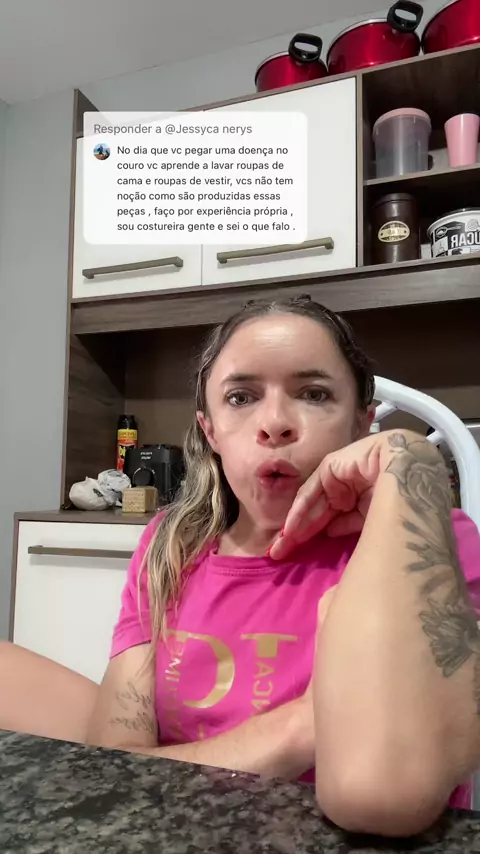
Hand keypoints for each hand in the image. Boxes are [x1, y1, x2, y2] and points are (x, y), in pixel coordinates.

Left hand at [269, 429, 418, 559]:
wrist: (411, 469)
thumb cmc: (402, 500)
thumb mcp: (371, 520)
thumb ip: (348, 525)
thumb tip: (329, 532)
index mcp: (360, 501)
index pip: (331, 522)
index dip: (314, 538)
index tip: (296, 558)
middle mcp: (347, 488)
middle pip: (317, 514)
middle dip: (298, 534)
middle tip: (278, 554)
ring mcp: (338, 476)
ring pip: (312, 504)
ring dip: (295, 526)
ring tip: (279, 547)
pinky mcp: (330, 466)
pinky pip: (312, 491)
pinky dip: (300, 510)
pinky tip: (290, 528)